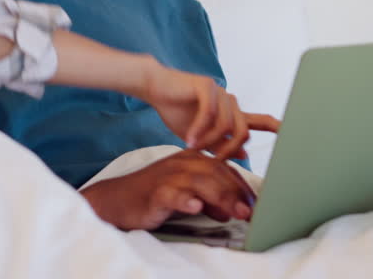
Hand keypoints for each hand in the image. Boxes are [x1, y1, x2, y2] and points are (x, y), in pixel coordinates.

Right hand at [80, 150, 257, 230]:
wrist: (117, 199)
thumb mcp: (187, 192)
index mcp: (190, 159)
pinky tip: (195, 207)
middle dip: (237, 193)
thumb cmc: (153, 195)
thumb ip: (211, 196)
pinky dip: (185, 200)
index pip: (224, 168)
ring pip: (199, 181)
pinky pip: (172, 194)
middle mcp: (181, 163)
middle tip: (250, 213)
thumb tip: (234, 209)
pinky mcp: (154, 192)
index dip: (242, 187)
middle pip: (216, 172)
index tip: (255, 206)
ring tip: (235, 213)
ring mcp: (167, 177)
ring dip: (221, 197)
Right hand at [143, 61, 280, 160]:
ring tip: (193, 147)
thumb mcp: (199, 135)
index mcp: (231, 113)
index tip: (294, 138)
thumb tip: (243, 155)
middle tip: (213, 160)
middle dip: (230, 149)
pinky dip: (199, 130)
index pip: (261, 121)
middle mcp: (230, 102)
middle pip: (244, 131)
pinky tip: (189, 139)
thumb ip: (220, 145)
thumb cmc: (176, 109)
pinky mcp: (207, 87)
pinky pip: (210, 115)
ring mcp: (220, 92)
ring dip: (209, 141)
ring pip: (226, 125)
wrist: (155, 88)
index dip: (279, 129)